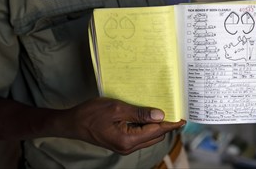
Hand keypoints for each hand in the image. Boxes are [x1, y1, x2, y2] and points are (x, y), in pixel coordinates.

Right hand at [60, 97, 184, 154]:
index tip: (183, 118)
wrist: (72, 123)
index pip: (157, 131)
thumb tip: (160, 115)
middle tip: (174, 110)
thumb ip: (139, 113)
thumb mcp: (116, 109)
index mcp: (128, 140)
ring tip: (163, 111)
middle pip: (155, 136)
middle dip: (166, 125)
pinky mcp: (120, 142)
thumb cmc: (91, 114)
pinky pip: (139, 135)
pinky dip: (146, 127)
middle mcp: (128, 147)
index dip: (171, 124)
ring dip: (156, 126)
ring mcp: (124, 146)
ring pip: (148, 137)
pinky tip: (147, 116)